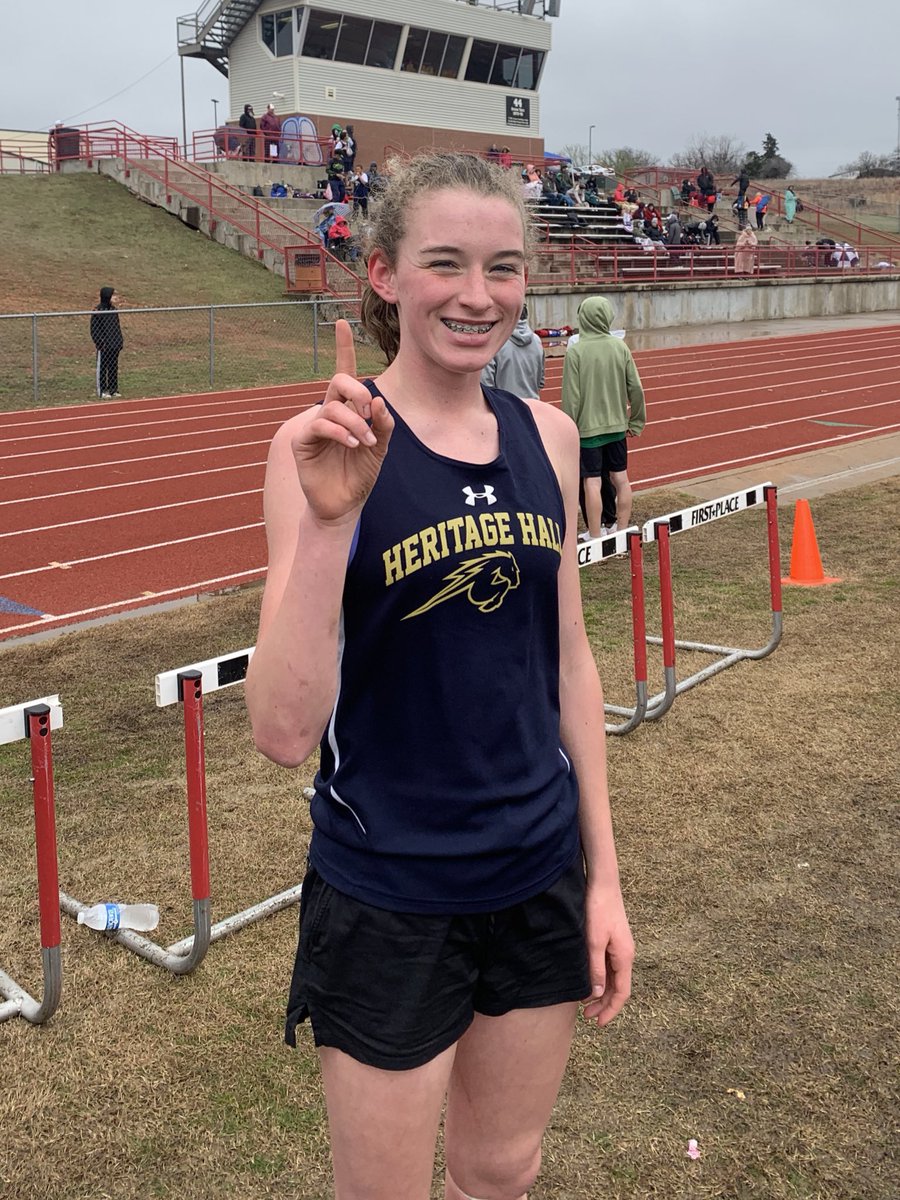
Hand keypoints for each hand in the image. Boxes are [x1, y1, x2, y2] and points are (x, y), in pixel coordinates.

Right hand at [290, 319, 392, 523]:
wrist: (345, 504)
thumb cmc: (360, 475)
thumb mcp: (380, 449)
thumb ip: (383, 425)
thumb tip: (378, 401)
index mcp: (348, 409)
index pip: (345, 373)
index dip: (343, 347)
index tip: (342, 322)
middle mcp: (329, 412)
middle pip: (339, 381)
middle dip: (358, 391)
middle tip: (371, 414)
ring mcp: (314, 426)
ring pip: (332, 405)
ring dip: (354, 421)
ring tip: (365, 442)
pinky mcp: (303, 442)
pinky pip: (319, 425)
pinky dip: (338, 431)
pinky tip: (351, 443)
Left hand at [581, 884, 633, 1026]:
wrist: (602, 884)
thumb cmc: (598, 909)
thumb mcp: (594, 942)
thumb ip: (595, 968)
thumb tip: (598, 993)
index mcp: (624, 957)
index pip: (622, 993)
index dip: (611, 1010)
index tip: (598, 1023)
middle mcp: (626, 955)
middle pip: (618, 987)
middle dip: (604, 1004)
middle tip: (587, 1017)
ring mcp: (620, 947)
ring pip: (614, 978)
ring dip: (602, 992)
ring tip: (585, 1003)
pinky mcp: (613, 940)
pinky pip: (609, 966)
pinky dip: (601, 978)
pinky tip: (589, 981)